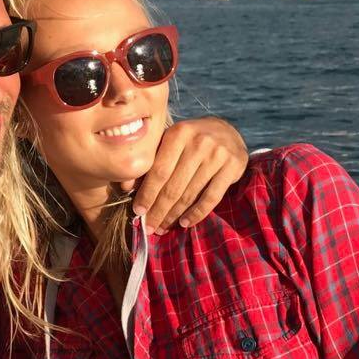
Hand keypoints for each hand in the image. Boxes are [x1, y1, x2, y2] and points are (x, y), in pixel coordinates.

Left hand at [121, 117, 248, 233]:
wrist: (227, 131)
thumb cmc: (190, 140)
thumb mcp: (169, 142)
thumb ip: (150, 160)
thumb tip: (125, 186)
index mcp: (178, 133)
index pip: (159, 171)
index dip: (147, 194)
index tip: (138, 211)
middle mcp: (199, 142)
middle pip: (174, 186)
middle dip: (158, 210)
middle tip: (149, 227)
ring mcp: (218, 154)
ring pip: (190, 194)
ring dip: (174, 215)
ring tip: (162, 227)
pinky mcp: (233, 167)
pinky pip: (211, 198)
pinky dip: (196, 214)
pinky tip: (184, 223)